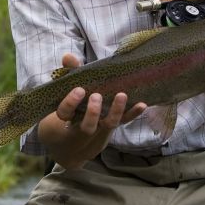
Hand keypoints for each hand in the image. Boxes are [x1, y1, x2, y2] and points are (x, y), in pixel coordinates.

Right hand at [39, 53, 146, 169]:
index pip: (65, 113)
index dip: (70, 103)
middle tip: (96, 96)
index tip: (78, 90)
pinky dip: (132, 114)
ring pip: (108, 125)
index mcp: (64, 120)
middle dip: (93, 113)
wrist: (69, 148)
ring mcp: (98, 130)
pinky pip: (122, 122)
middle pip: (87, 125)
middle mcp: (81, 128)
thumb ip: (67, 74)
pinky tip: (142, 104)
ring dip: (116, 112)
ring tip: (121, 95)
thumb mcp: (61, 94)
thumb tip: (68, 56)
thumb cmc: (66, 112)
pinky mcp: (110, 130)